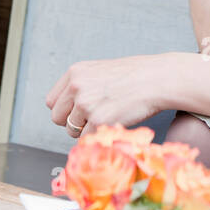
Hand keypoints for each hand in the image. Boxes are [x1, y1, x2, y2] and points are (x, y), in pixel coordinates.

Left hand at [44, 51, 186, 137]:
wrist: (157, 79)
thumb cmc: (134, 76)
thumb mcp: (100, 71)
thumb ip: (82, 85)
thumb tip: (71, 109)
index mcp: (75, 72)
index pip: (52, 101)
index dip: (65, 110)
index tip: (79, 112)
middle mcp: (76, 86)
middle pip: (57, 118)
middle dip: (73, 123)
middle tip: (93, 118)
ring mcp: (86, 104)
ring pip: (71, 130)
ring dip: (86, 130)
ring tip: (107, 117)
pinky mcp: (98, 120)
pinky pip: (88, 137)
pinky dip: (100, 134)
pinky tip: (115, 121)